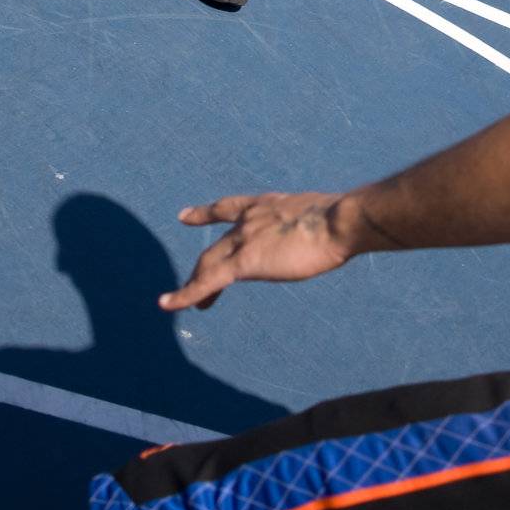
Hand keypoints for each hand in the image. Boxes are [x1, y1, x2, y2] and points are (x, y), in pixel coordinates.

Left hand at [158, 191, 350, 311]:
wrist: (337, 221)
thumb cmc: (341, 220)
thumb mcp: (320, 218)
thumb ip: (311, 226)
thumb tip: (331, 233)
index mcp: (265, 205)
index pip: (227, 208)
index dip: (205, 214)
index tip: (185, 217)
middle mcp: (248, 219)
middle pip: (215, 246)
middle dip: (203, 265)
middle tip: (192, 281)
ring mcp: (243, 239)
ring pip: (208, 265)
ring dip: (194, 284)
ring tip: (177, 300)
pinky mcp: (243, 263)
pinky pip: (206, 282)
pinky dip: (185, 294)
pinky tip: (167, 303)